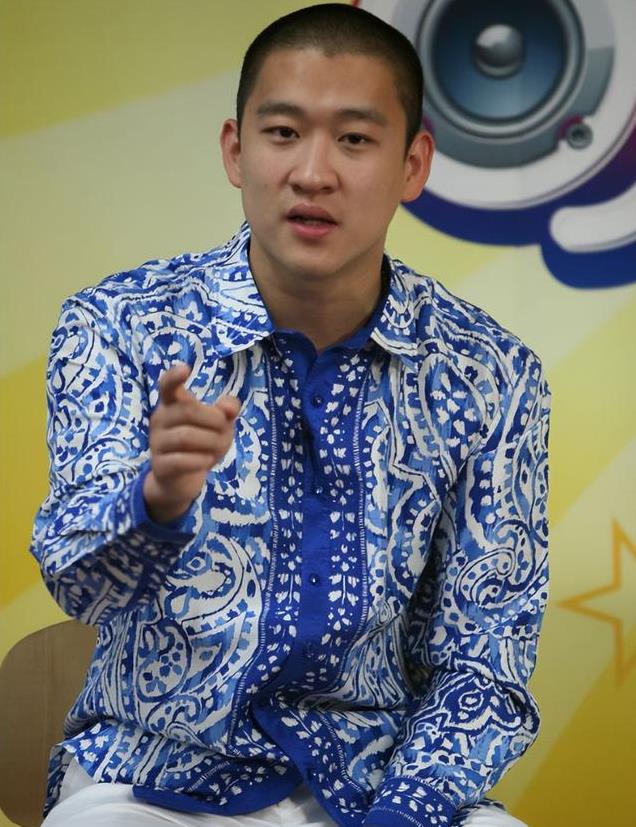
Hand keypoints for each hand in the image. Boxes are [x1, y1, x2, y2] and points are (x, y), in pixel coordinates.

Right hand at [143, 363, 240, 523]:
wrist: (180, 481)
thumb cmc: (200, 445)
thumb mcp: (219, 427)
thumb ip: (227, 412)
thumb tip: (230, 406)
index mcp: (172, 404)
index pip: (167, 385)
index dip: (174, 376)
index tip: (185, 368)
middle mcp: (160, 420)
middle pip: (188, 411)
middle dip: (214, 420)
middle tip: (225, 431)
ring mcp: (157, 443)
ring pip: (184, 436)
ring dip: (210, 442)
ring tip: (217, 450)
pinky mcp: (160, 466)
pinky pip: (180, 460)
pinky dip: (200, 460)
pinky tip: (207, 461)